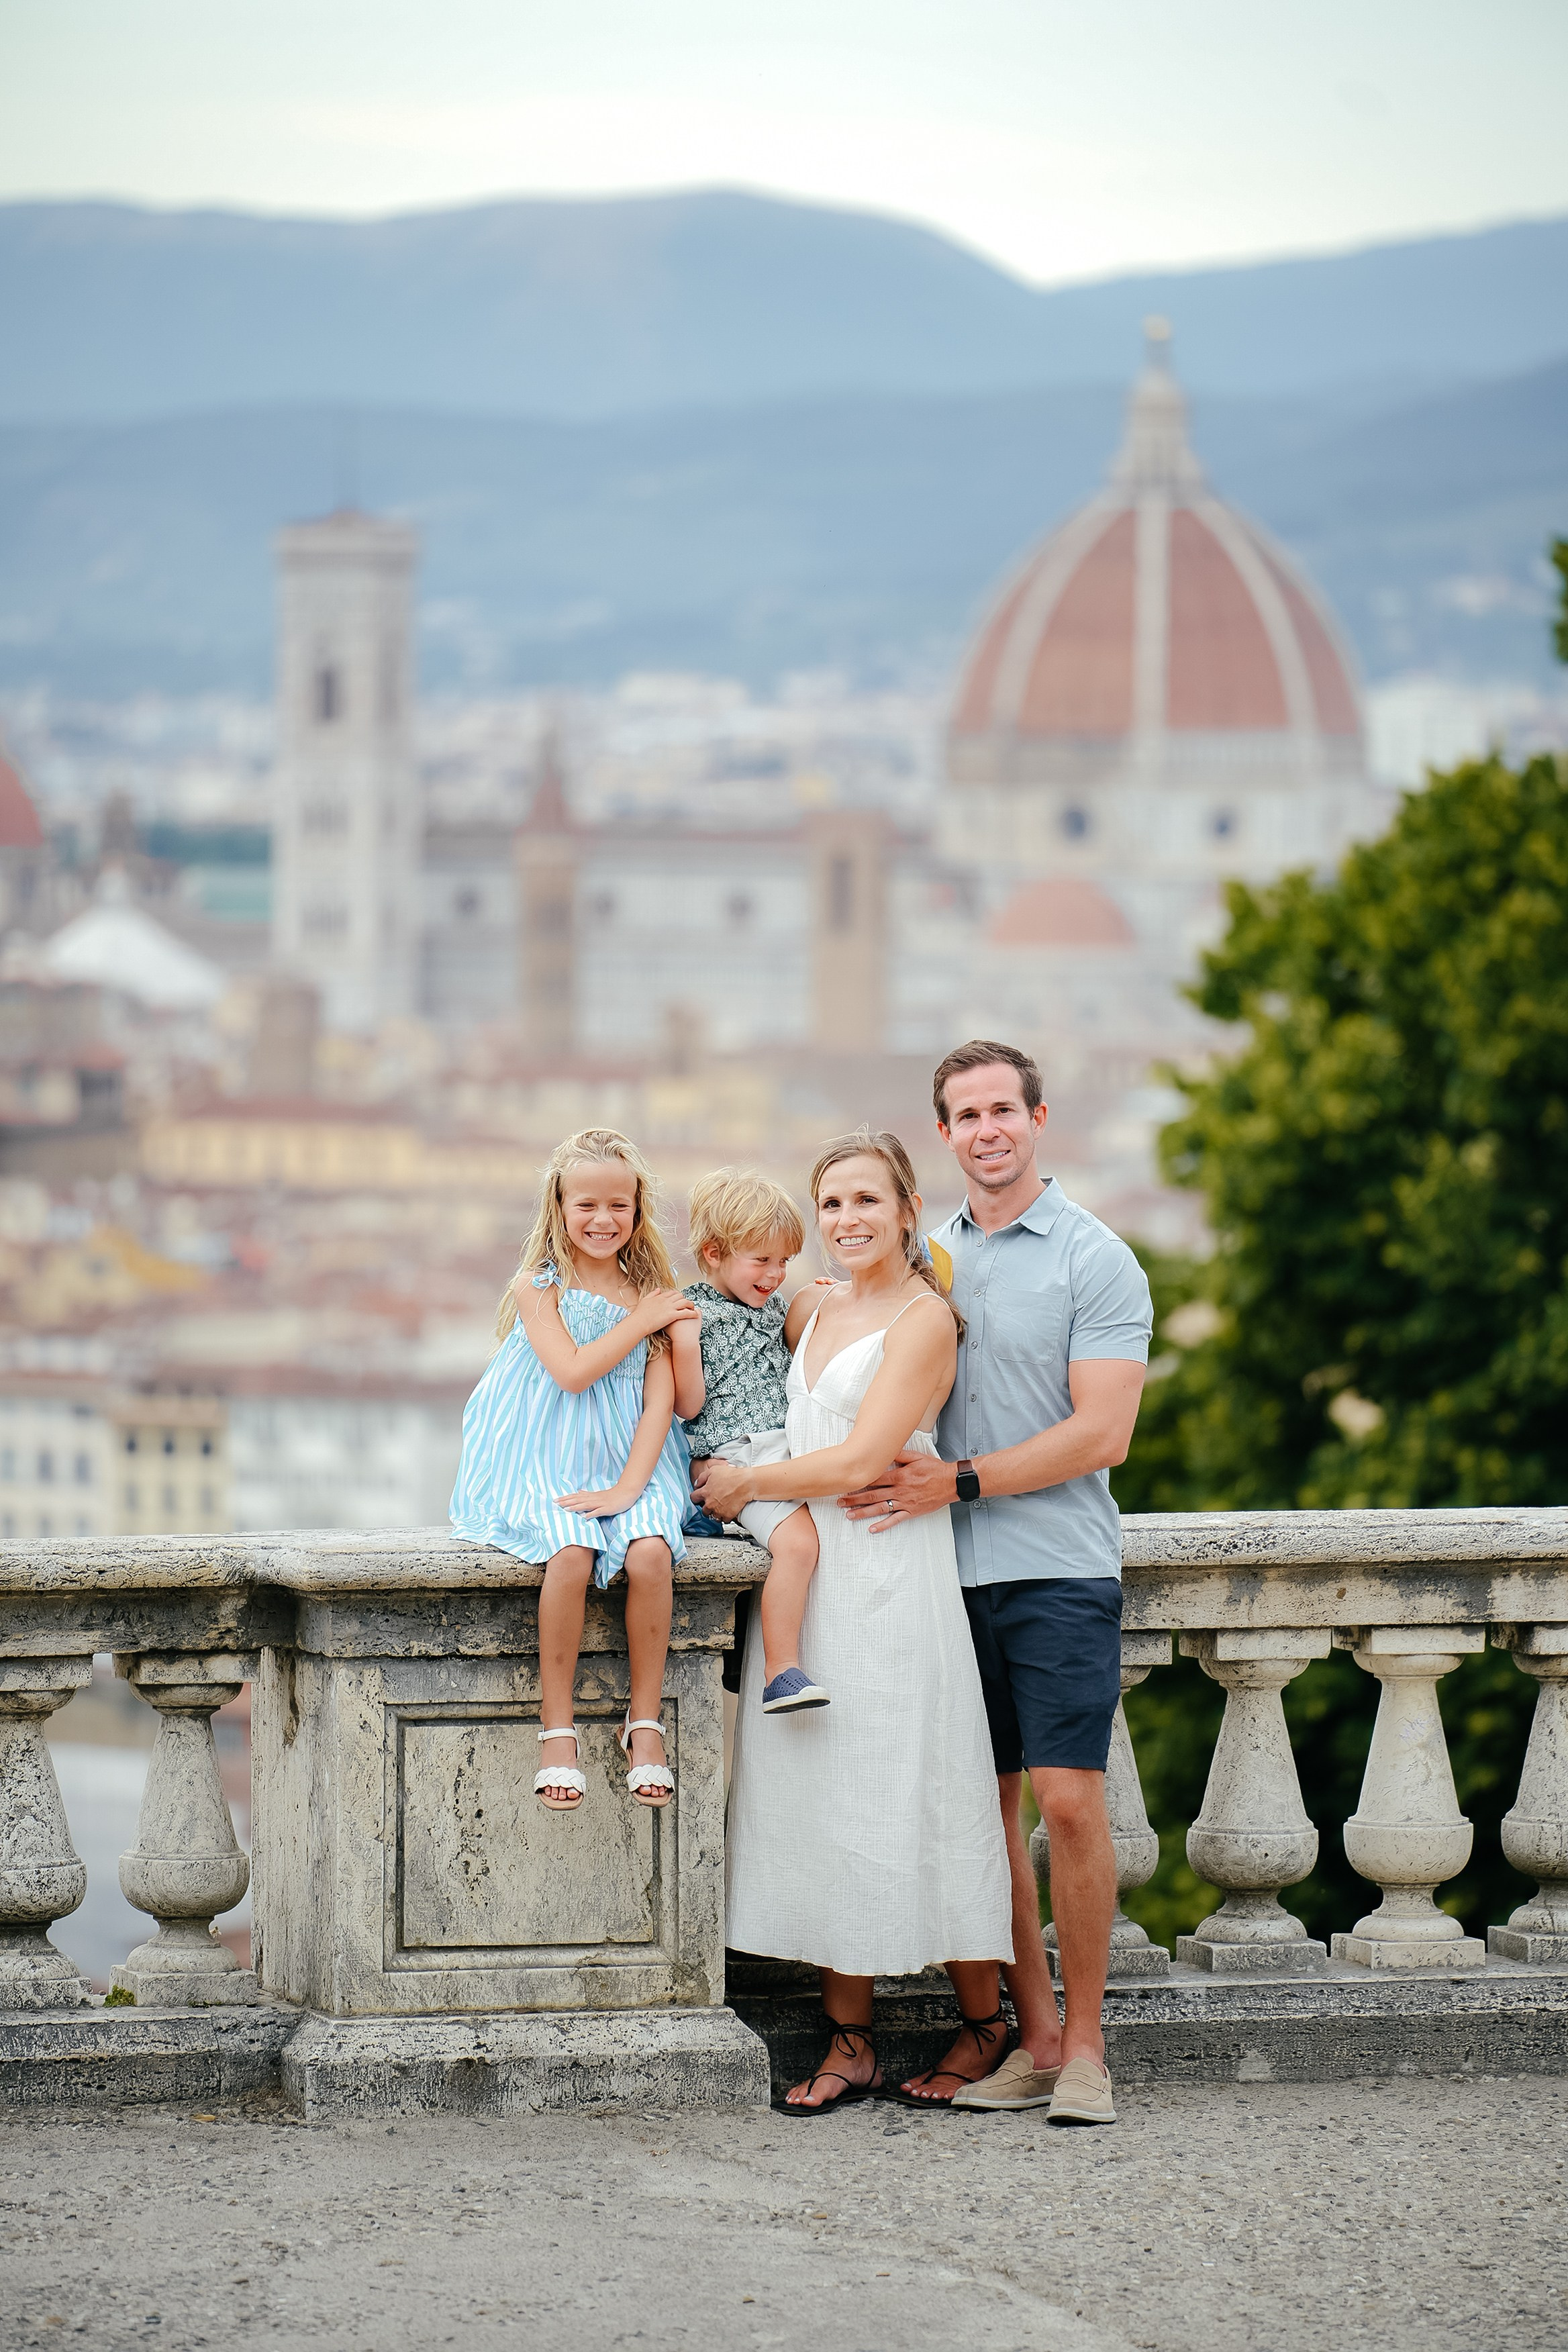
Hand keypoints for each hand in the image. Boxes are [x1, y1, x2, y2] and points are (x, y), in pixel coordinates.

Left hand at [557, 1487, 632, 1517]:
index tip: (555, 1500)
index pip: (576, 1497)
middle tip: (555, 1503)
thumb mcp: (598, 1494)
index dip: (565, 1498)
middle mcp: (594, 1499)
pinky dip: (592, 1514)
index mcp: (591, 1496)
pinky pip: (599, 1511)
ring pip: (586, 1505)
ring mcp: (600, 1503)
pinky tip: (585, 1517)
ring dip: (576, 1507)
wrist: (626, 1493)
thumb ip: (588, 1494)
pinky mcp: (607, 1509)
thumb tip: (578, 1491)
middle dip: (566, 1502)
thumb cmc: (612, 1495)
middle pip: (578, 1500)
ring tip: (566, 1509)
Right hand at [633, 1289, 701, 1335]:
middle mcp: (666, 1300)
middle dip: (685, 1299)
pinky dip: (692, 1313)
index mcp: (660, 1297)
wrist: (639, 1322)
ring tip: (693, 1309)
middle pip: (680, 1296)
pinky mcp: (672, 1316)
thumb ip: (652, 1294)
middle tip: (687, 1304)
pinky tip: (695, 1315)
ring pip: (685, 1302)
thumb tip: (658, 1289)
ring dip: (690, 1305)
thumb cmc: (640, 1314)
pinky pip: (686, 1313)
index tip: (679, 1299)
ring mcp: (670, 1307)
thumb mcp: (645, 1300)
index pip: (672, 1293)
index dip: (677, 1295)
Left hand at [692, 1459, 752, 1521]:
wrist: (746, 1483)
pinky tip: (729, 1510)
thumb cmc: (732, 1476)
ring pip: (713, 1516)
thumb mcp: (713, 1470)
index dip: (696, 1497)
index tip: (700, 1497)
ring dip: (716, 1512)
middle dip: (707, 1507)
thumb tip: (697, 1484)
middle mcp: (710, 1503)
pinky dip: (726, 1516)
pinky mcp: (728, 1515)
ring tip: (722, 1507)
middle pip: (703, 1510)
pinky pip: (724, 1520)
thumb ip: (702, 1477)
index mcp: (705, 1492)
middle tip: (713, 1502)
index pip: (694, 1498)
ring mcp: (718, 1511)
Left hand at [839, 1449, 956, 1533]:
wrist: (951, 1482)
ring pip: (880, 1508)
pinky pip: (895, 1520)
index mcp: (899, 1475)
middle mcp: (899, 1490)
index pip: (874, 1479)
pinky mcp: (911, 1512)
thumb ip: (899, 1454)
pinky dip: (883, 1525)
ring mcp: (905, 1502)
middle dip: (854, 1498)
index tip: (845, 1484)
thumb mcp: (917, 1456)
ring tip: (849, 1515)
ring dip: (863, 1512)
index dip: (858, 1481)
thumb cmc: (934, 1469)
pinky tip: (872, 1529)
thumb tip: (884, 1449)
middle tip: (840, 1502)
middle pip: (872, 1494)